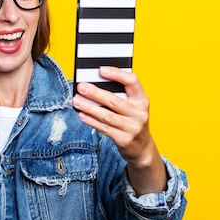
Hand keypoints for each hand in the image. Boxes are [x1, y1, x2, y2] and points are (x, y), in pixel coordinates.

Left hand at [72, 67, 165, 193]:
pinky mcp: (124, 140)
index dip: (117, 74)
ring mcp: (132, 128)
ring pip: (107, 116)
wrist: (142, 148)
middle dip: (95, 93)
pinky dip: (91, 121)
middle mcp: (139, 113)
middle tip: (81, 87)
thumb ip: (120, 96)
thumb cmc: (133, 121)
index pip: (132, 81)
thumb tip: (94, 83)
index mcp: (142, 100)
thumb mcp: (133, 107)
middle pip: (114, 101)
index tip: (101, 70)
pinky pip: (104, 128)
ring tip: (76, 101)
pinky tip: (81, 114)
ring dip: (89, 107)